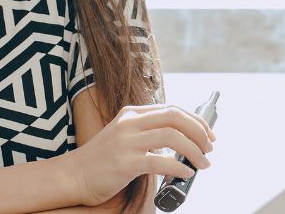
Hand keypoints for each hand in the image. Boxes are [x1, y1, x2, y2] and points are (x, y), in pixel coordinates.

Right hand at [65, 104, 215, 206]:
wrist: (74, 175)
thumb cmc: (102, 160)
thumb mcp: (124, 136)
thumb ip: (147, 133)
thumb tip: (182, 141)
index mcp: (131, 113)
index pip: (172, 109)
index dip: (196, 121)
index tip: (209, 135)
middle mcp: (129, 123)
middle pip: (175, 118)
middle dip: (199, 132)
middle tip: (210, 148)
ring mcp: (126, 142)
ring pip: (172, 137)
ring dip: (194, 151)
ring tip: (203, 164)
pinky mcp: (124, 163)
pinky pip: (160, 161)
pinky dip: (179, 167)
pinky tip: (186, 173)